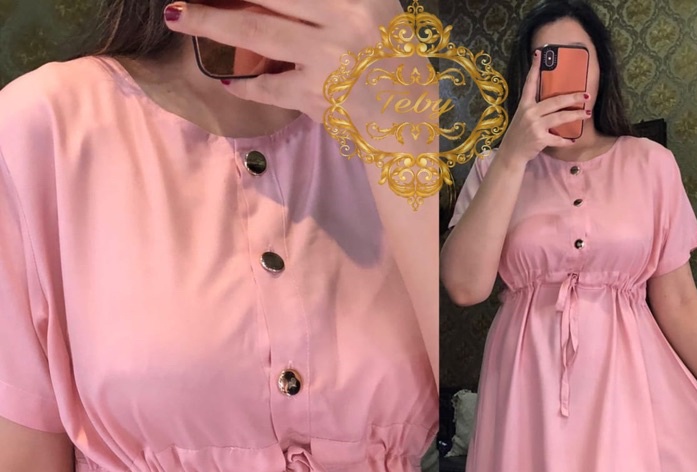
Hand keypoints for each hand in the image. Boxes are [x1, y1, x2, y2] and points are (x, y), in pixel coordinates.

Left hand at [163, 0, 403, 121]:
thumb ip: (339, 5)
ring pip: (259, 33)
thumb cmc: (400, 73)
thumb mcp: (382, 18)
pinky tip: (228, 81)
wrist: (411, 131)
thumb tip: (290, 5)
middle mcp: (345, 18)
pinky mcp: (316, 96)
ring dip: (213, 23)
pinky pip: (270, 86)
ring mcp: (328, 58)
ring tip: (180, 17)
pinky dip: (247, 85)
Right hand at [498, 49, 591, 166]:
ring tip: (587, 113)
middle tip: (587, 95)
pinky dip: (566, 141)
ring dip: (576, 115)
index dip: (535, 69)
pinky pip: (557, 139)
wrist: (511, 153)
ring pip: (560, 117)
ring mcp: (535, 126)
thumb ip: (535, 108)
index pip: (530, 84)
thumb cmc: (519, 134)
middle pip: (555, 101)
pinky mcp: (540, 139)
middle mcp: (530, 113)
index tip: (539, 54)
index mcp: (525, 105)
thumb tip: (553, 100)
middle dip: (573, 97)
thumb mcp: (522, 117)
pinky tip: (573, 140)